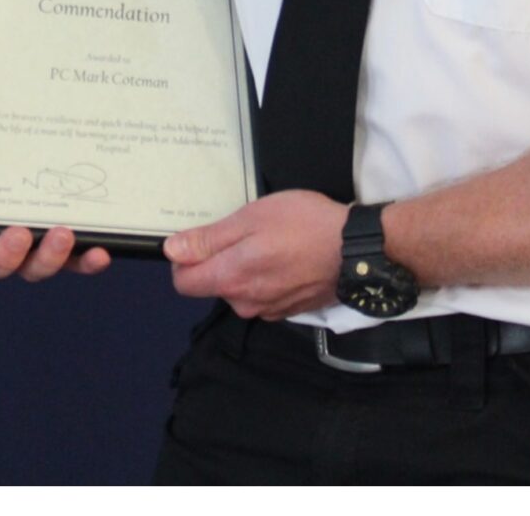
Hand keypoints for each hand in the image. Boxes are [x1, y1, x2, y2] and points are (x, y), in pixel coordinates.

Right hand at [0, 107, 112, 280]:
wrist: (55, 121)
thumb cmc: (0, 127)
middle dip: (2, 256)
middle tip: (19, 234)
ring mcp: (32, 243)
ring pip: (33, 269)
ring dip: (47, 259)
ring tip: (63, 233)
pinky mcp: (68, 244)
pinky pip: (76, 262)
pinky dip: (86, 262)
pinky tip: (99, 252)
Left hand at [163, 190, 346, 318]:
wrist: (357, 249)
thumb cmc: (303, 225)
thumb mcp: (250, 219)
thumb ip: (208, 240)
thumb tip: (171, 251)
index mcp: (231, 280)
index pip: (183, 283)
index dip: (184, 260)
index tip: (202, 240)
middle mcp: (246, 304)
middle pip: (213, 286)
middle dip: (220, 261)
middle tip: (247, 233)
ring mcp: (271, 310)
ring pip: (241, 290)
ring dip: (247, 269)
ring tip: (272, 243)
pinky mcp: (291, 311)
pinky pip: (265, 295)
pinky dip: (269, 278)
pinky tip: (288, 258)